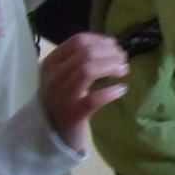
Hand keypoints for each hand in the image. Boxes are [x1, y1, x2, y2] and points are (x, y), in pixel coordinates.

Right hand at [39, 33, 127, 152]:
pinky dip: (110, 92)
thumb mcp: (65, 76)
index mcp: (50, 64)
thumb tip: (110, 44)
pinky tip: (121, 89)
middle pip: (85, 54)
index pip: (77, 41)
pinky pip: (93, 99)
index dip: (100, 40)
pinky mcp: (72, 115)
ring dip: (110, 67)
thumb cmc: (62, 100)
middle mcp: (53, 77)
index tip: (114, 46)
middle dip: (109, 53)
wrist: (51, 134)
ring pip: (87, 71)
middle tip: (123, 59)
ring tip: (124, 70)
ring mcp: (61, 96)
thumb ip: (82, 60)